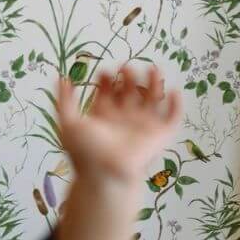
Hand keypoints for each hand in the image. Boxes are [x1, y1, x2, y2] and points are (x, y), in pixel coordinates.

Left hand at [56, 65, 181, 189]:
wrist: (105, 172)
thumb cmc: (85, 151)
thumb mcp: (68, 122)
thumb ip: (65, 100)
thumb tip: (63, 78)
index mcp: (105, 117)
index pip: (108, 94)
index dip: (106, 81)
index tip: (104, 71)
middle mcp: (125, 119)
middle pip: (130, 93)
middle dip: (129, 79)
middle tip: (126, 67)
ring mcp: (143, 125)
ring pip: (152, 100)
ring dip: (154, 85)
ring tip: (153, 68)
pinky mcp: (159, 134)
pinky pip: (172, 118)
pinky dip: (176, 106)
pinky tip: (174, 91)